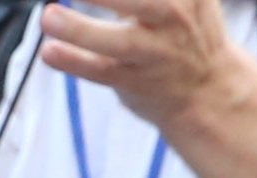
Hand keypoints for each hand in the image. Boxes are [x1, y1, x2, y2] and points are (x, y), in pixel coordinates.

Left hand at [35, 0, 256, 133]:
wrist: (208, 90)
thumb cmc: (182, 29)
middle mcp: (174, 20)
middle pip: (142, 2)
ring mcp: (155, 54)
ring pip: (121, 43)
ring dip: (82, 30)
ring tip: (49, 16)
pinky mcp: (136, 82)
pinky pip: (102, 72)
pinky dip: (74, 62)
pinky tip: (50, 51)